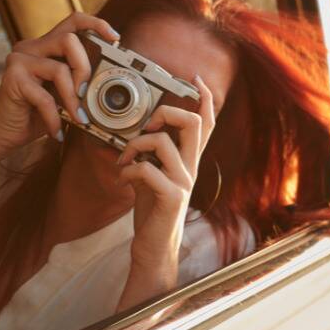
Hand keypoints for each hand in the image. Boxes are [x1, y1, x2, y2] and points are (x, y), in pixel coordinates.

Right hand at [0, 12, 118, 152]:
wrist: (5, 134)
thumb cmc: (37, 114)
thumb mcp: (64, 95)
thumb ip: (79, 82)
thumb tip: (108, 82)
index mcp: (46, 46)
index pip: (73, 22)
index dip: (96, 24)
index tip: (115, 38)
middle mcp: (31, 46)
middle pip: (69, 40)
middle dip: (85, 69)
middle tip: (86, 94)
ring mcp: (20, 59)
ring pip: (60, 69)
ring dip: (73, 100)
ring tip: (77, 119)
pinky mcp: (12, 77)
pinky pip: (45, 97)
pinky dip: (55, 118)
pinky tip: (57, 132)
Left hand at [116, 75, 216, 282]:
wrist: (153, 249)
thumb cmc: (151, 211)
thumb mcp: (151, 176)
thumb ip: (150, 155)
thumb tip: (136, 134)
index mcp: (188, 160)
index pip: (206, 123)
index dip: (204, 98)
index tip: (195, 79)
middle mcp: (191, 168)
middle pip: (194, 123)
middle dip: (167, 112)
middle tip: (149, 124)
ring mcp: (184, 182)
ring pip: (163, 142)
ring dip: (135, 144)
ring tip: (124, 159)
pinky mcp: (171, 197)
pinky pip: (147, 169)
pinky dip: (127, 170)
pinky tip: (123, 179)